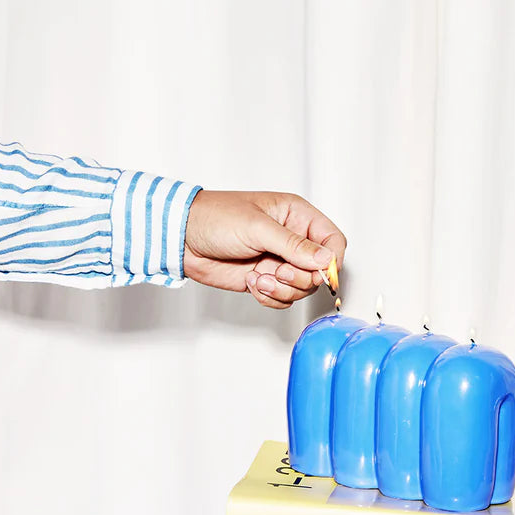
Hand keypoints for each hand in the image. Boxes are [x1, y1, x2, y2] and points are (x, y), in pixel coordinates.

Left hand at [182, 190, 346, 308]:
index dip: (332, 261)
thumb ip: (295, 246)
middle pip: (320, 271)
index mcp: (296, 216)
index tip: (320, 274)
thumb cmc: (215, 218)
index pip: (333, 241)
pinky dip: (270, 297)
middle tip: (279, 272)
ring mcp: (279, 261)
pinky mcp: (266, 279)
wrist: (182, 238)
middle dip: (301, 278)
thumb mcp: (258, 228)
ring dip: (282, 289)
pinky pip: (283, 298)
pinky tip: (252, 282)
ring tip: (259, 277)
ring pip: (302, 288)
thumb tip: (327, 260)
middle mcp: (292, 240)